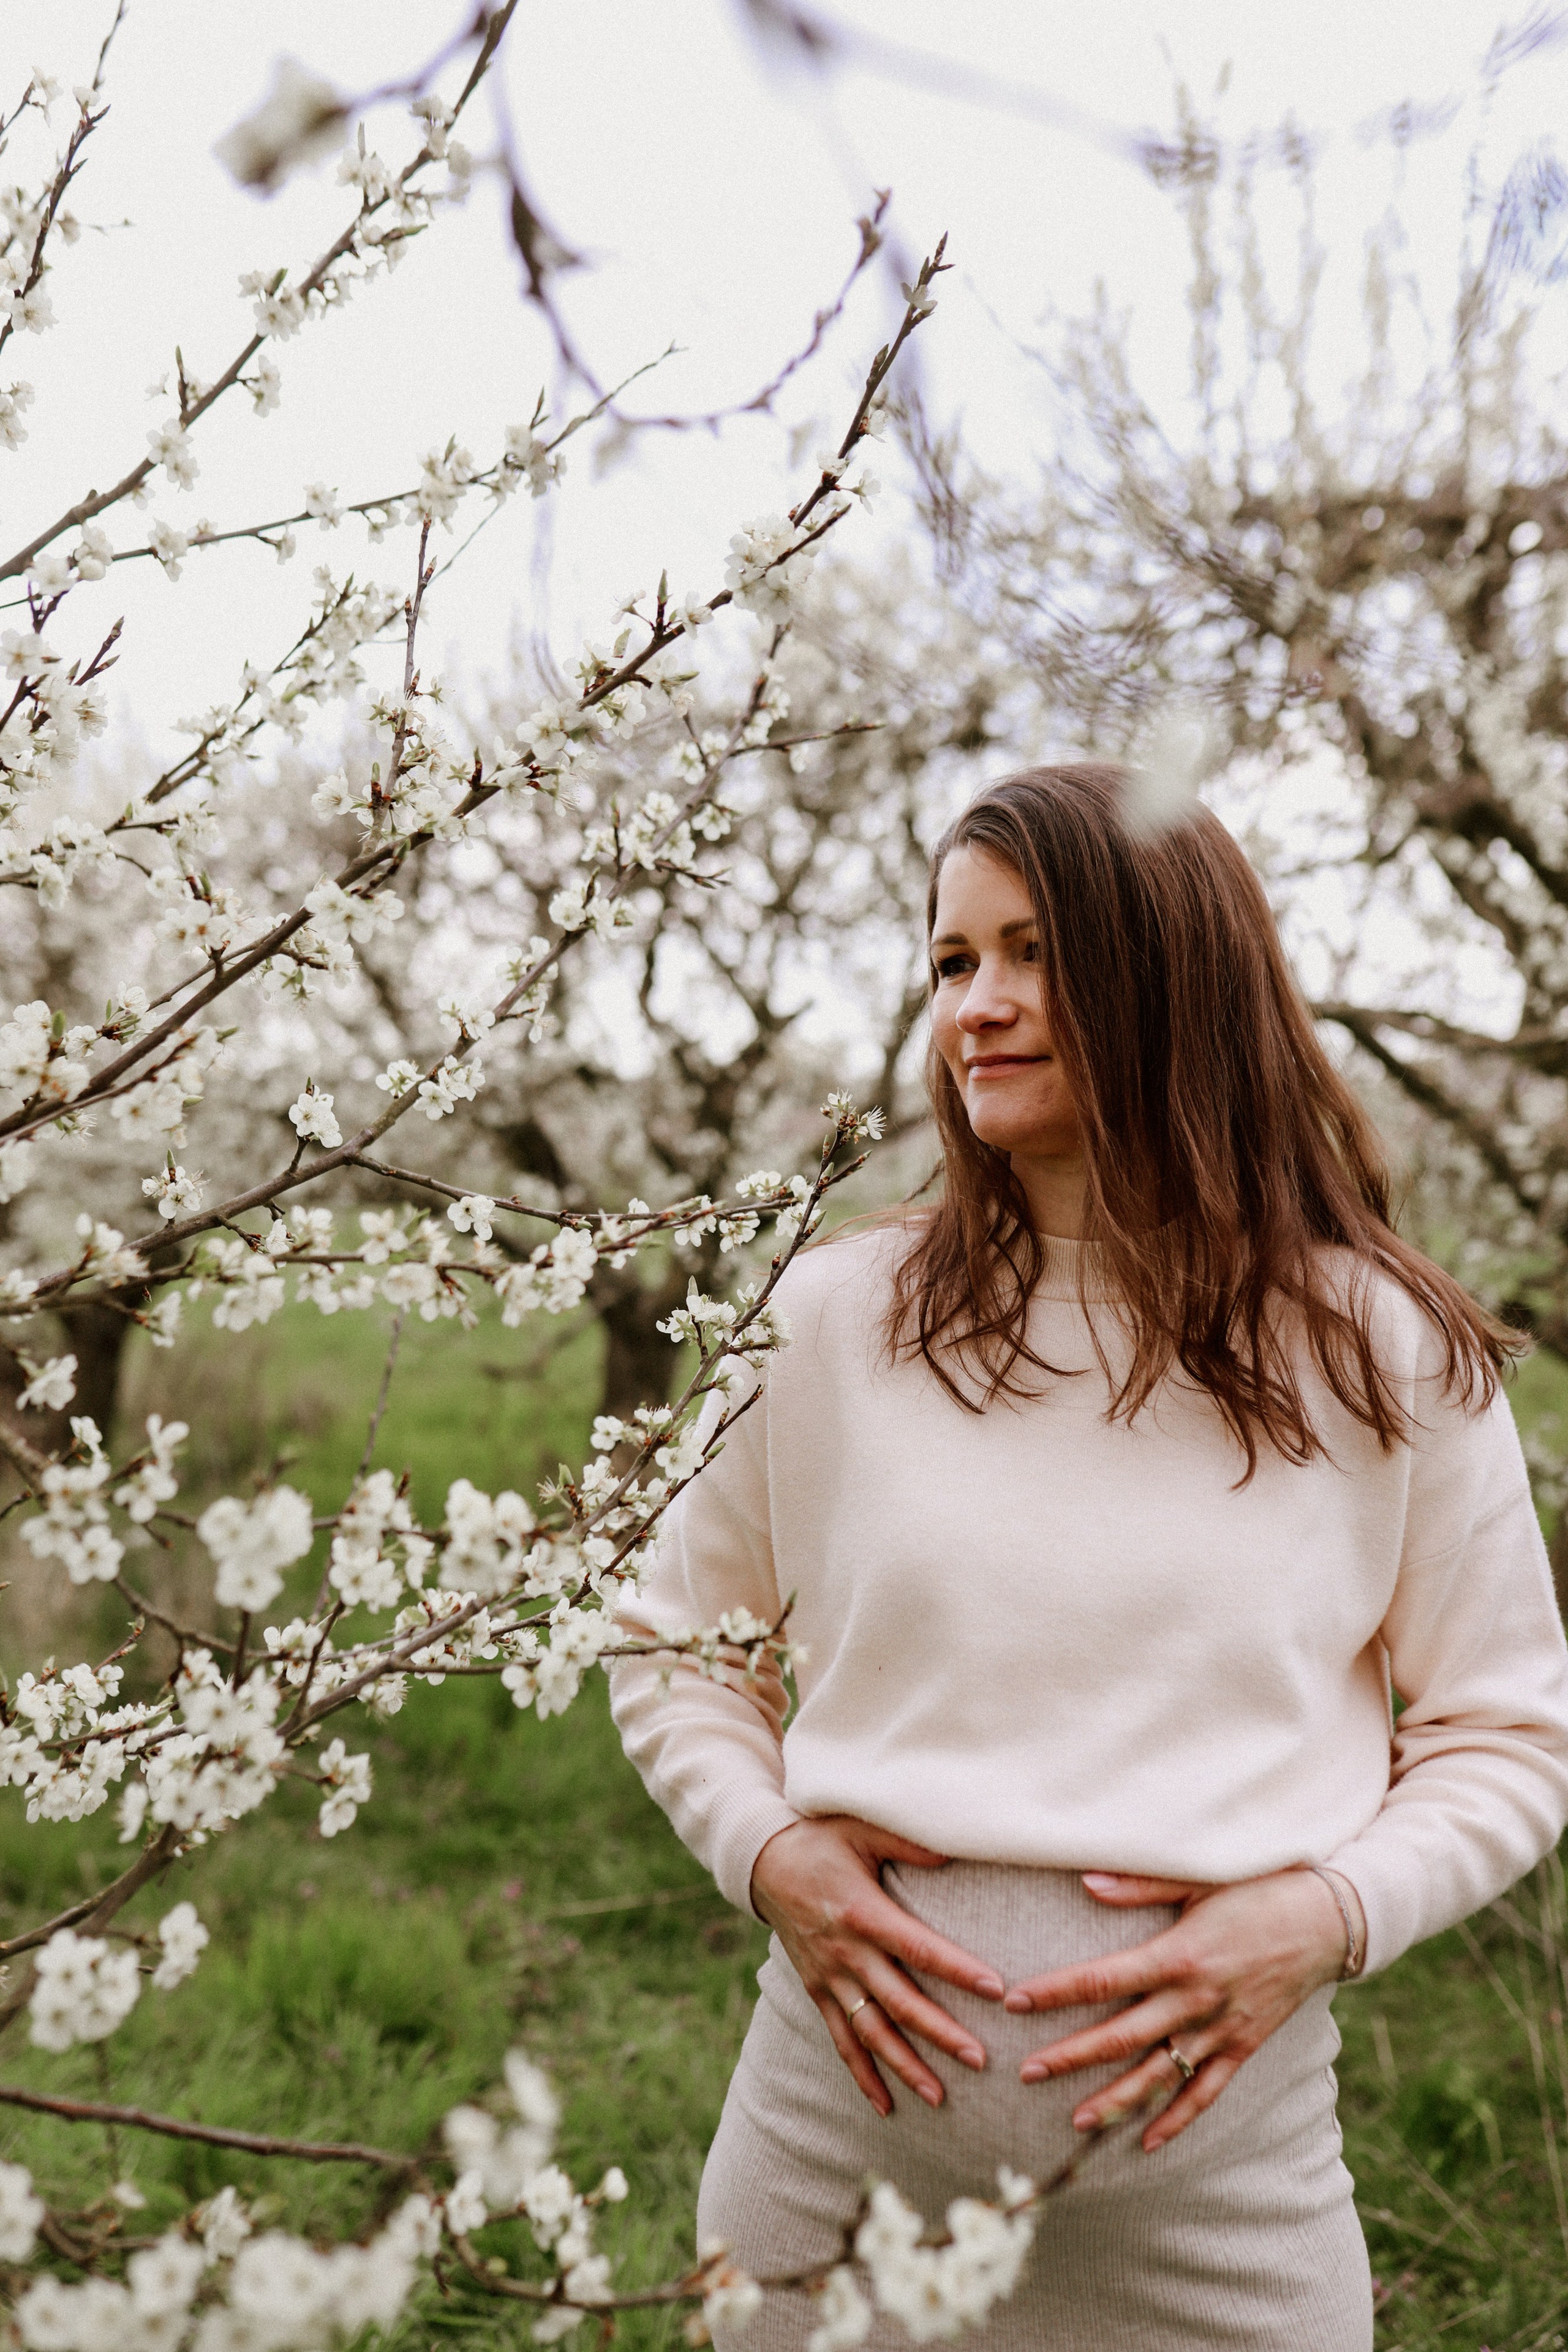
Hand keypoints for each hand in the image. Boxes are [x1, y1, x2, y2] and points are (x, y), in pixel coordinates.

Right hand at [749, 1817, 1005, 2117]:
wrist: (762, 1860)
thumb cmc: (819, 1838)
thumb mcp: (861, 1827)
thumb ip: (908, 1843)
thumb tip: (954, 1853)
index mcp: (861, 1911)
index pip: (918, 1947)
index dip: (957, 1970)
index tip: (996, 1989)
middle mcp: (845, 1952)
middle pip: (899, 2001)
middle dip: (940, 2032)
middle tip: (980, 2059)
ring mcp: (829, 1976)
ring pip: (870, 2031)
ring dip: (904, 2065)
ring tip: (939, 2097)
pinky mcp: (818, 1989)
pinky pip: (841, 2039)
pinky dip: (861, 2074)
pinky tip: (885, 2106)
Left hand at [1003, 1868, 1350, 2151]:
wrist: (1326, 1920)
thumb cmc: (1257, 1889)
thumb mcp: (1197, 1878)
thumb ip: (1139, 1885)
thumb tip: (1085, 1883)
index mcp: (1177, 1954)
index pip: (1102, 1979)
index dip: (1056, 1992)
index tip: (1015, 2002)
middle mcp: (1195, 1999)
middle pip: (1121, 2036)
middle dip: (1070, 2055)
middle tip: (1026, 2072)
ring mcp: (1221, 2028)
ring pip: (1160, 2075)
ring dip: (1117, 2100)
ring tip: (1075, 2122)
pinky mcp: (1244, 2046)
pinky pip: (1207, 2092)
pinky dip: (1178, 2120)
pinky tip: (1148, 2143)